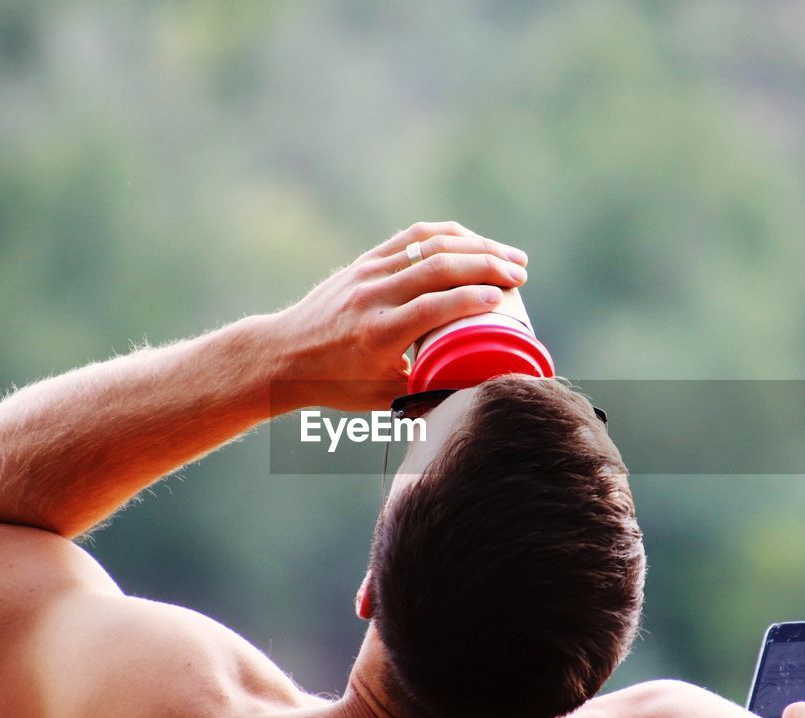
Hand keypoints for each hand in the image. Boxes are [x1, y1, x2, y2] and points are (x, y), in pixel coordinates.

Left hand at [273, 221, 527, 410]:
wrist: (283, 355)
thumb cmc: (335, 383)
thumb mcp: (382, 396)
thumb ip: (428, 391)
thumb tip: (477, 391)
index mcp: (379, 333)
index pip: (434, 305)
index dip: (473, 298)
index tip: (504, 299)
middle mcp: (373, 297)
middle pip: (439, 267)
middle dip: (488, 264)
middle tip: (520, 274)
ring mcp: (368, 273)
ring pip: (430, 245)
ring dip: (476, 246)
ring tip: (510, 256)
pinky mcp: (366, 261)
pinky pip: (412, 237)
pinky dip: (447, 235)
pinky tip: (473, 240)